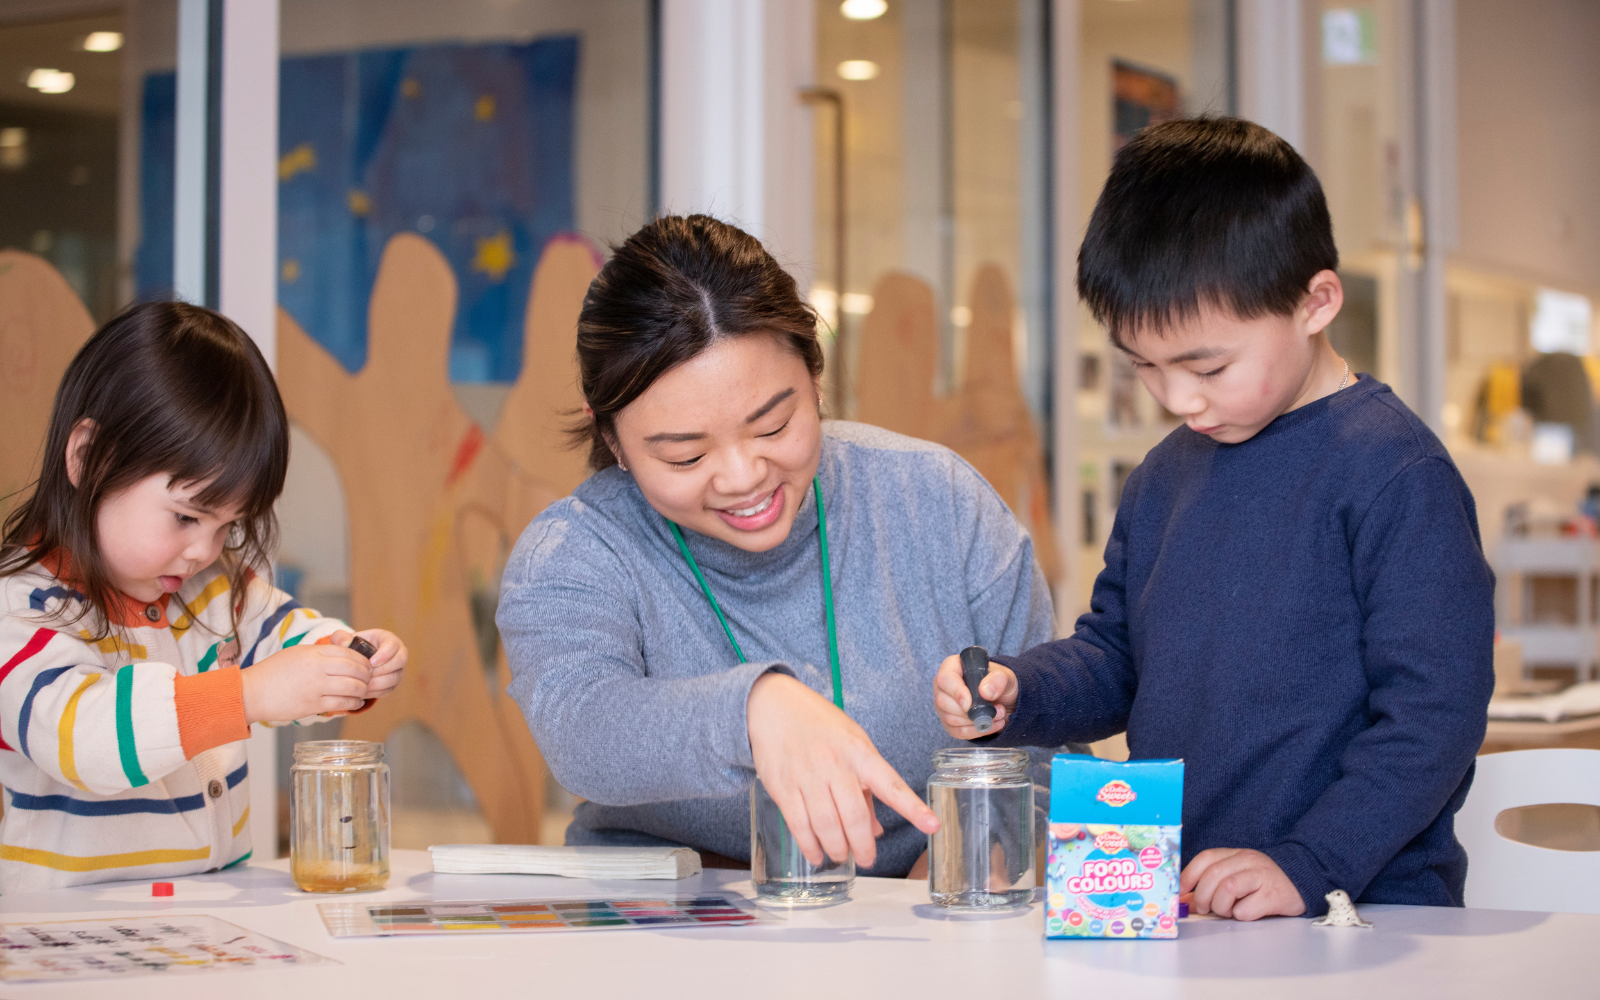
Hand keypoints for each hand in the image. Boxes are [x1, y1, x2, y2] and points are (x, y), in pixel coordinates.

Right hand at [242, 643, 371, 723]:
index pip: (349, 653)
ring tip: (363, 690)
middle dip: (366, 674)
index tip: (367, 664)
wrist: (251, 692)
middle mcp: (318, 668)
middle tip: (369, 678)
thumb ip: (319, 654)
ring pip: (353, 686)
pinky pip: (342, 703)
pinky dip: (354, 702)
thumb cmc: (272, 672)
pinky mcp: (314, 705)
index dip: (362, 659)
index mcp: (314, 652)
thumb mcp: (296, 653)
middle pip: (355, 669)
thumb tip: (342, 656)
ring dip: (363, 689)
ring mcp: (316, 687)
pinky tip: (356, 701)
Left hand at [331, 629, 406, 698]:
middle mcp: (396, 653)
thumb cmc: (349, 648)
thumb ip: (341, 637)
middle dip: (384, 669)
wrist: (352, 663)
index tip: (372, 662)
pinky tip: (364, 691)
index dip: (385, 654)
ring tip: (363, 684)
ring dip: (379, 682)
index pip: (394, 645)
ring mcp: (396, 668)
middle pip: (401, 660)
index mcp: (387, 639)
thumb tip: (346, 643)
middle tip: (367, 674)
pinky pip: (389, 689)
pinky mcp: (392, 682)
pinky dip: (376, 691)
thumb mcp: (343, 639)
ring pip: (395, 677)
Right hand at [747, 672, 938, 868]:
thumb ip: (867, 788)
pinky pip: (799, 825)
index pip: (892, 786)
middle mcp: (836, 765)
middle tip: (867, 859)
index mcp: (861, 754)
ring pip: (827, 826)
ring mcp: (808, 777)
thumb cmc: (820, 726)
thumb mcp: (853, 745)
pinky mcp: (783, 787)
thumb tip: (876, 830)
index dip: (913, 808)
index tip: (932, 825)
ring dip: (837, 849)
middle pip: (855, 817)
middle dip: (863, 846)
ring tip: (841, 855)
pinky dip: (810, 846)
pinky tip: (816, 854)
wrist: (776, 706)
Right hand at [933, 654, 1016, 738]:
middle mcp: (943, 686)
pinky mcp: (949, 722)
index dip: (956, 692)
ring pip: (950, 719)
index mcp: (953, 667)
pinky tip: (991, 725)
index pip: (945, 678)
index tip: (970, 704)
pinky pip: (958, 731)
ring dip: (976, 721)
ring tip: (998, 716)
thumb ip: (997, 680)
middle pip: (943, 701)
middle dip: (971, 711)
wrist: (1004, 699)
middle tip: (996, 710)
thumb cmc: (999, 683)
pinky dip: (976, 731)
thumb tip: (984, 692)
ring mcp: (944, 705)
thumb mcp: (1005, 676)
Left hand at [1180, 848, 1306, 919]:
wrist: (1301, 881)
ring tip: (1227, 911)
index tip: (1181, 892)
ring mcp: (1262, 876)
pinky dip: (1240, 915)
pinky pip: (1246, 909)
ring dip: (1220, 906)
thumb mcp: (1237, 875)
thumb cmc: (1263, 881)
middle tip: (1203, 908)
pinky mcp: (1273, 895)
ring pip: (1228, 888)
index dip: (1189, 875)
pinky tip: (1247, 912)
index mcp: (1236, 854)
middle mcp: (1248, 861)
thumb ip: (1212, 883)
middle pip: (1214, 875)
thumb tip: (1185, 900)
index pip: (1206, 858)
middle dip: (1202, 896)